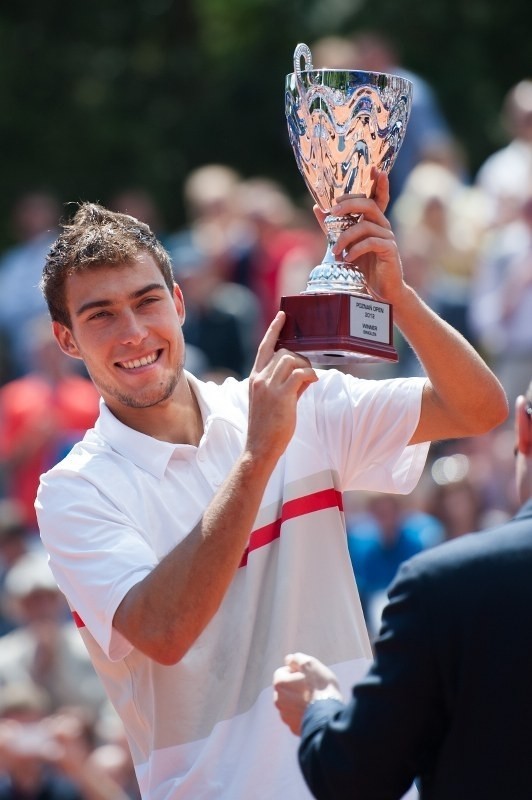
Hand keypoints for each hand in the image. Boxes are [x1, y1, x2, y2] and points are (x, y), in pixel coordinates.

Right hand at [247, 313, 317, 464]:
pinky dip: (310, 374)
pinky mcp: (281, 395)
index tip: (282, 316)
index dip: (274, 330)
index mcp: (255, 378)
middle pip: (283, 352)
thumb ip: (288, 384)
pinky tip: (313, 381)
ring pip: (291, 359)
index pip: (264, 348)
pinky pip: (300, 374)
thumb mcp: (274, 401)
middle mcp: (259, 378)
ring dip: (305, 366)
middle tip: (307, 372)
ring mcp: (269, 386)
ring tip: (309, 379)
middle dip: (299, 357)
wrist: (259, 447)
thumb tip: (307, 374)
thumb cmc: (268, 427)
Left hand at [273, 652, 342, 735]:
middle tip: (312, 687)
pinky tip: (314, 712)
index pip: (283, 671)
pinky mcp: (294, 728)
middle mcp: (278, 701)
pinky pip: (297, 717)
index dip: (295, 671)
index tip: (307, 675)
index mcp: (279, 684)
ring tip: (315, 700)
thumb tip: (289, 659)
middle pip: (286, 688)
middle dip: (295, 686)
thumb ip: (297, 658)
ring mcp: (286, 716)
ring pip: (290, 703)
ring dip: (298, 701)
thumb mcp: (310, 664)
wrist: (329, 716)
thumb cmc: (321, 687)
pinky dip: (303, 714)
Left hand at [314, 168, 405, 305]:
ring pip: (366, 225)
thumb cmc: (363, 268)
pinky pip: (371, 242)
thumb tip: (317, 207)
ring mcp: (388, 237)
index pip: (377, 197)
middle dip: (349, 205)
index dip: (378, 182)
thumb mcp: (344, 244)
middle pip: (369, 205)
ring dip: (346, 236)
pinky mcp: (390, 251)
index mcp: (373, 221)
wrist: (379, 291)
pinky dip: (356, 249)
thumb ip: (332, 227)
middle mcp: (382, 226)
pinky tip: (348, 258)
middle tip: (332, 213)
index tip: (373, 167)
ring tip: (335, 251)